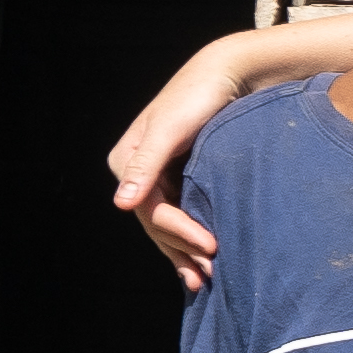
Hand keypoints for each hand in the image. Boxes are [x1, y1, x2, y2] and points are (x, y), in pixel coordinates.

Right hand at [108, 30, 312, 291]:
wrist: (230, 73)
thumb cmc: (199, 95)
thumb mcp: (170, 129)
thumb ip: (146, 165)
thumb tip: (121, 203)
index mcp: (127, 159)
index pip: (149, 209)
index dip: (177, 231)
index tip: (210, 247)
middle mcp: (138, 170)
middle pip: (156, 221)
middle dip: (181, 249)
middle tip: (210, 274)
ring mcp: (160, 175)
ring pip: (168, 223)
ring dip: (184, 252)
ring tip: (206, 279)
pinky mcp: (182, 176)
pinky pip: (182, 214)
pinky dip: (191, 237)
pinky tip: (202, 261)